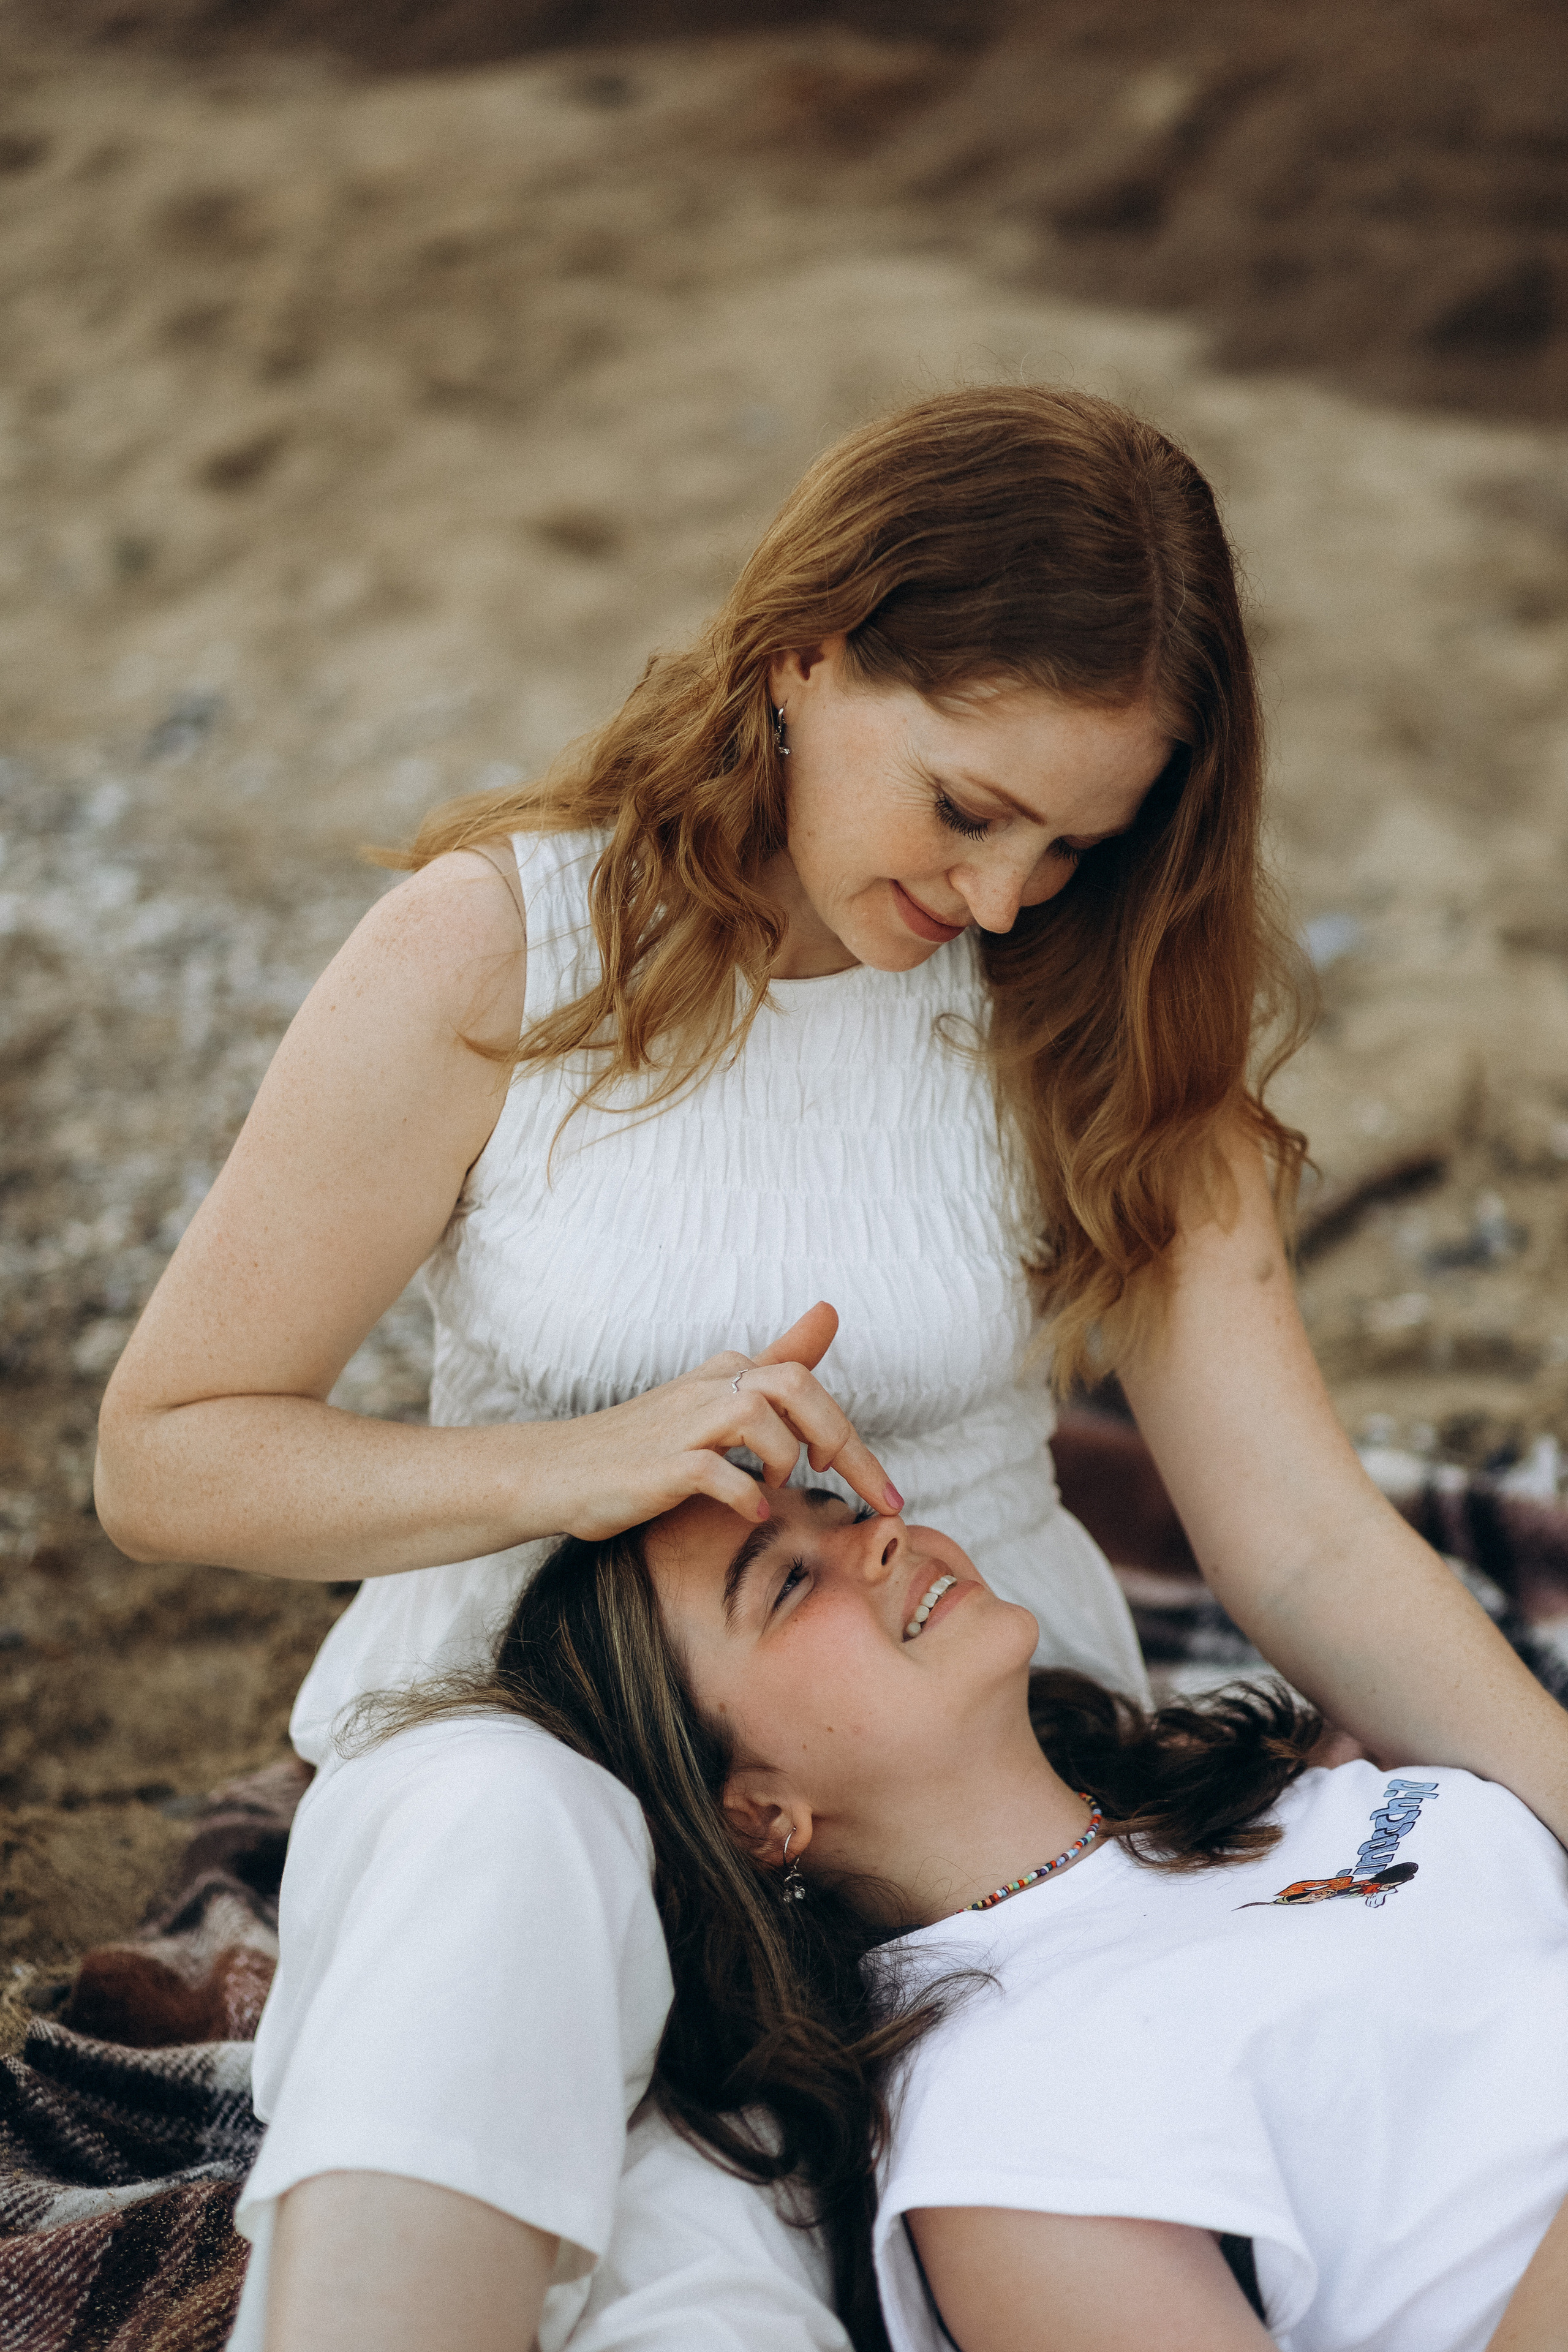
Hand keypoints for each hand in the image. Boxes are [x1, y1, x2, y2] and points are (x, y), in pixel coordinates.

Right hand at [539, 1302, 902, 1537]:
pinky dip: (745, 1495)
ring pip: (760, 1415)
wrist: (557, 1472)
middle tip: (856, 1493)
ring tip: (779, 1489)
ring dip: (785, 1458)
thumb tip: (829, 1311)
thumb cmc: (643, 1442)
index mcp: (727, 1374)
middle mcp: (709, 1389)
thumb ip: (775, 1359)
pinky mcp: (660, 1466)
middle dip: (840, 1442)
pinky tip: (753, 1514)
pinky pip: (716, 1471)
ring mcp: (683, 1426)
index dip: (854, 1440)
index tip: (888, 1494)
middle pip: (796, 1387)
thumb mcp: (717, 1396)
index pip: (808, 1384)